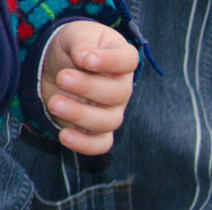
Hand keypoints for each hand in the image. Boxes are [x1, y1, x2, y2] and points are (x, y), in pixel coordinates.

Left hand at [41, 20, 137, 154]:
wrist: (60, 66)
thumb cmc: (75, 47)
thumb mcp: (76, 34)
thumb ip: (83, 42)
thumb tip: (86, 57)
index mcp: (121, 58)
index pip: (128, 60)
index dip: (112, 62)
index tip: (87, 60)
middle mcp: (122, 87)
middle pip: (118, 94)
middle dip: (88, 88)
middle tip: (62, 78)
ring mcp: (112, 111)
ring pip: (109, 121)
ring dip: (81, 115)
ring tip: (54, 103)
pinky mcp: (97, 130)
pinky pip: (101, 144)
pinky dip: (85, 144)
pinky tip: (64, 136)